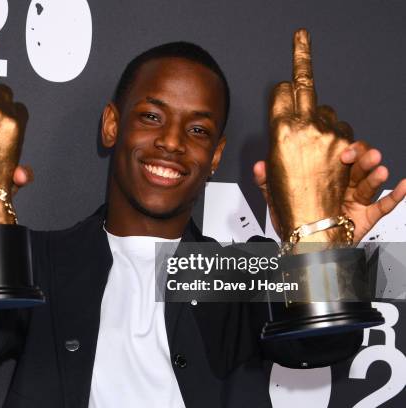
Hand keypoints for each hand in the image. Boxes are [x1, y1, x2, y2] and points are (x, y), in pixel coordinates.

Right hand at [253, 29, 405, 243]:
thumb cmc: (288, 206)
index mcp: (280, 131)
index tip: (289, 63)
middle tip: (302, 47)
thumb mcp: (267, 181)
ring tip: (316, 145)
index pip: (283, 89)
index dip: (283, 87)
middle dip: (302, 86)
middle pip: (307, 91)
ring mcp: (331, 135)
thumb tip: (265, 162)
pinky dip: (340, 138)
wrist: (313, 226)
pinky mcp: (348, 147)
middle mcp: (306, 128)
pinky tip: (336, 150)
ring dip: (323, 123)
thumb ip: (267, 164)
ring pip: (329, 113)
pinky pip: (345, 132)